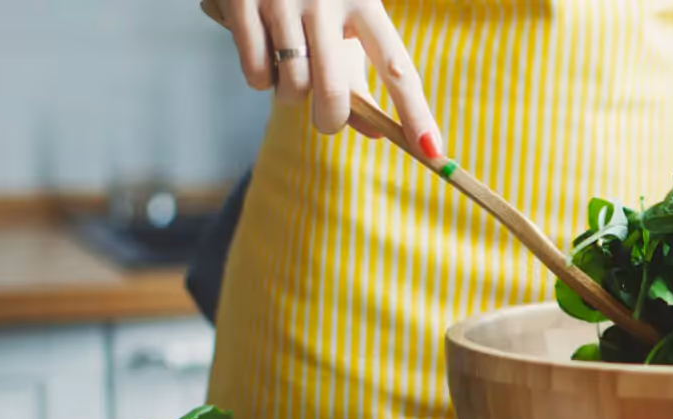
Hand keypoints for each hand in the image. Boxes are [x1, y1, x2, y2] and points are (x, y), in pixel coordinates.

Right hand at [217, 0, 443, 157]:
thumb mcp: (344, 25)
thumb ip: (358, 78)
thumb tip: (375, 132)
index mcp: (364, 2)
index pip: (397, 68)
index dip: (415, 112)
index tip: (430, 150)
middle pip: (334, 93)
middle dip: (330, 121)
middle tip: (327, 121)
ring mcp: (282, 0)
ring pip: (292, 87)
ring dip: (291, 95)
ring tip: (288, 68)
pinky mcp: (241, 3)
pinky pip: (256, 74)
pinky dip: (261, 79)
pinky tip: (263, 52)